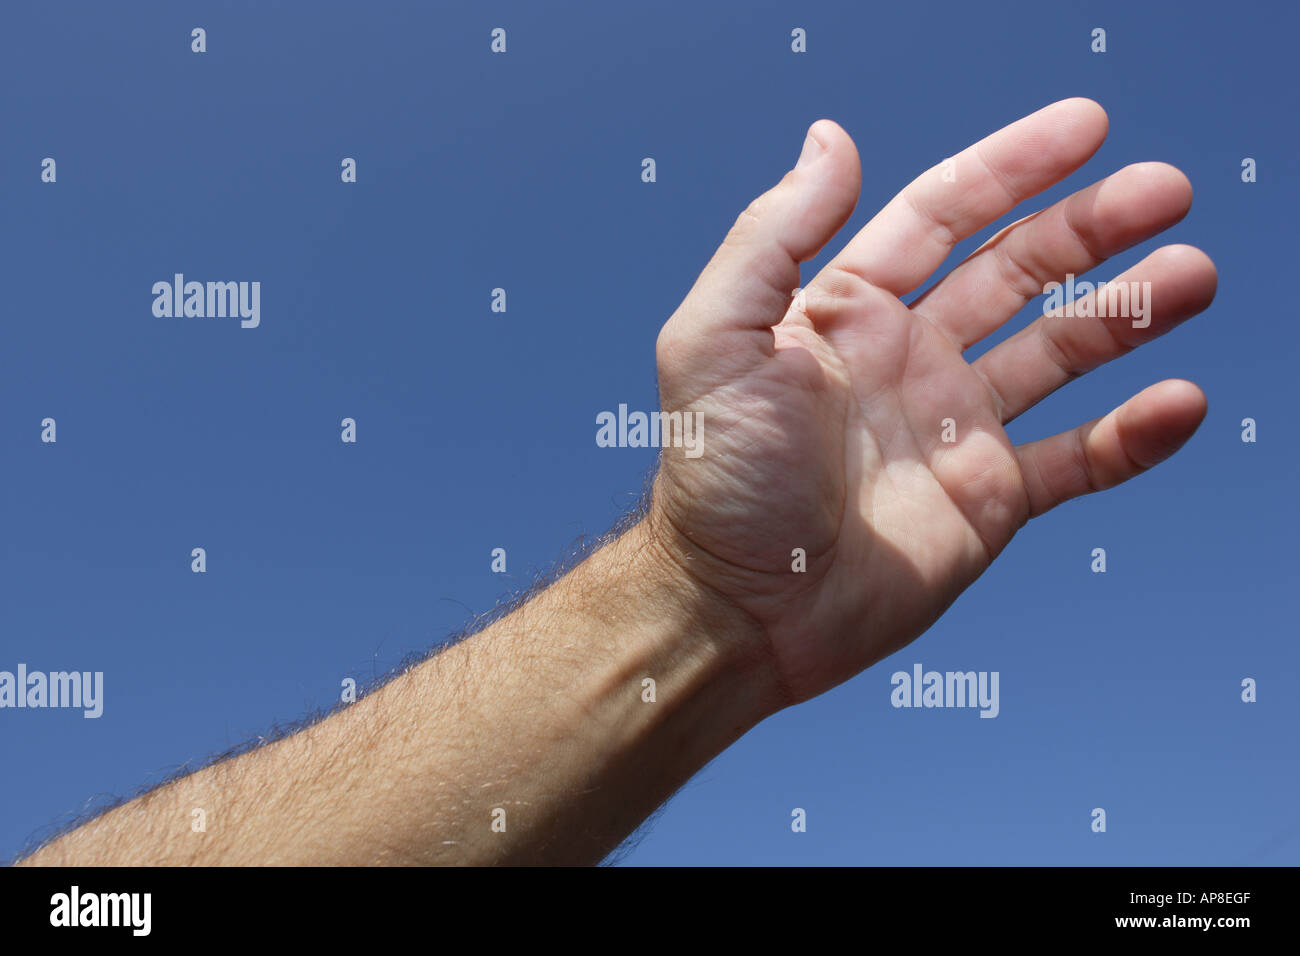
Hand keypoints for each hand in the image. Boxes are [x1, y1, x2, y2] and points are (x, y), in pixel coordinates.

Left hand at [649, 98, 1216, 706]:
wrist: (738, 609)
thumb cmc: (714, 478)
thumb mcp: (715, 340)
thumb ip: (772, 237)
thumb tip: (831, 139)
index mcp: (848, 309)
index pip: (944, 214)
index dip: (1014, 167)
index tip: (1089, 126)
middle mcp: (909, 358)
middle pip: (1018, 270)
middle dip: (1091, 227)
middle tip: (1168, 190)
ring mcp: (954, 428)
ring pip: (1060, 352)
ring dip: (1128, 311)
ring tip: (1191, 275)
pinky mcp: (988, 500)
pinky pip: (1077, 459)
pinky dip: (1131, 436)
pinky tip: (1179, 403)